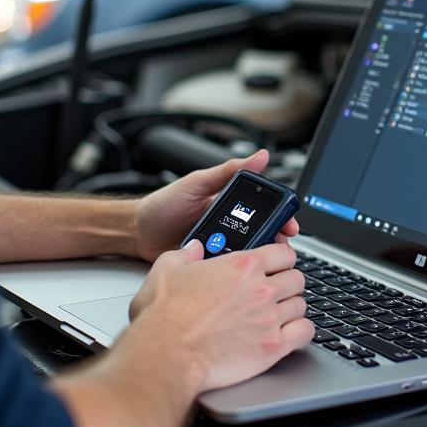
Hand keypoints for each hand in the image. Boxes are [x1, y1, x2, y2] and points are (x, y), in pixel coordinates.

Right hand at [128, 240, 312, 391]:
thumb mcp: (166, 270)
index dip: (282, 258)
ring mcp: (270, 318)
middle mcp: (261, 289)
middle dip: (288, 283)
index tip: (277, 265)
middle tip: (278, 291)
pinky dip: (301, 332)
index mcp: (242, 265)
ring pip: (301, 305)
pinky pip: (305, 332)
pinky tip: (290, 333)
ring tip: (280, 314)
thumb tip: (195, 248)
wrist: (167, 355)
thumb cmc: (164, 316)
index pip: (285, 252)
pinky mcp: (273, 347)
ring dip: (292, 308)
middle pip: (297, 279)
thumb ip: (185, 254)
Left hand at [133, 149, 299, 263]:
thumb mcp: (196, 183)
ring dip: (255, 256)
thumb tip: (259, 155)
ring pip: (248, 253)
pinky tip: (237, 271)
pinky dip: (235, 270)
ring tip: (258, 258)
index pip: (265, 209)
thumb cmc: (163, 204)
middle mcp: (229, 225)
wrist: (136, 232)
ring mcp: (220, 245)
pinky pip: (228, 268)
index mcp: (230, 203)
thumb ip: (227, 171)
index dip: (281, 217)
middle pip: (262, 234)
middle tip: (280, 245)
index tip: (289, 224)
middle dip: (274, 239)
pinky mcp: (210, 263)